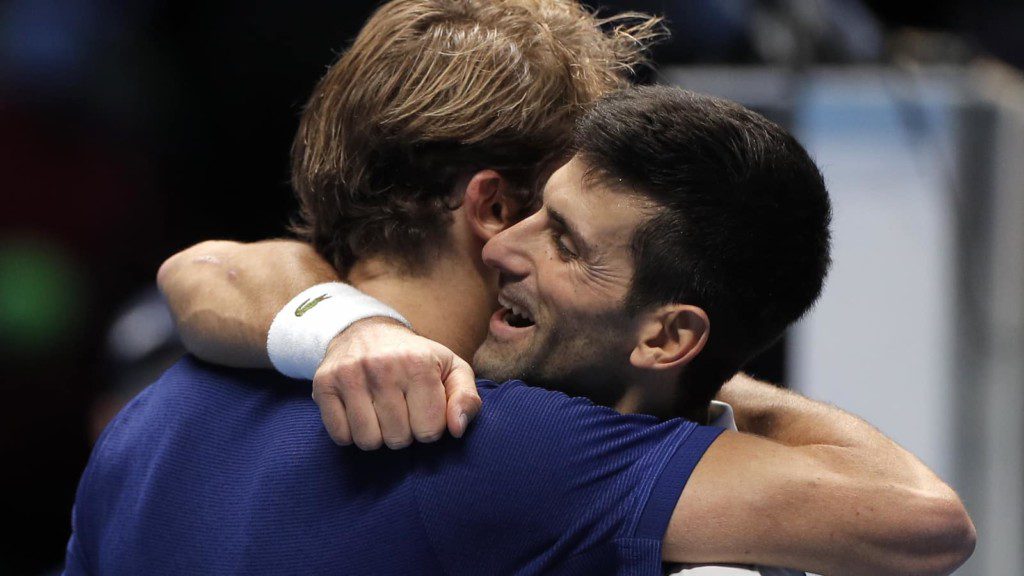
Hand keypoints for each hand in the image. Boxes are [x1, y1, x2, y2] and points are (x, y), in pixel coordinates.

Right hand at [311, 318, 481, 448]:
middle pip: (398, 439)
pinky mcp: (323, 384)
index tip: (423, 409)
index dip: (429, 427)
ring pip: (368, 441)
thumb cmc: (416, 358)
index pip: (429, 431)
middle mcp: (382, 366)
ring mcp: (349, 375)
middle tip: (401, 410)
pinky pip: (340, 436)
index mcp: (419, 363)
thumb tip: (457, 429)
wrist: (366, 331)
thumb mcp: (452, 369)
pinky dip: (351, 433)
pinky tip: (359, 412)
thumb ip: (466, 398)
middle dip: (403, 433)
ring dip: (377, 436)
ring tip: (381, 413)